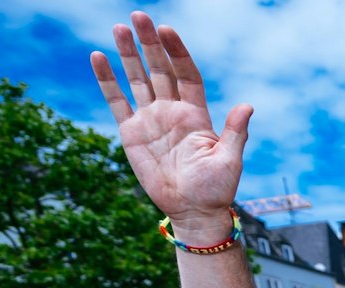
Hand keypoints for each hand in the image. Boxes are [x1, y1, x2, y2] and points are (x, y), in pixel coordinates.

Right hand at [90, 12, 248, 239]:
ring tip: (118, 27)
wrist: (193, 211)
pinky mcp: (131, 133)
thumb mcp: (229, 160)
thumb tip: (247, 106)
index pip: (186, 74)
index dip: (177, 52)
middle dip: (150, 43)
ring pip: (138, 79)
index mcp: (196, 114)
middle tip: (138, 16)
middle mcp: (172, 111)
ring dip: (128, 54)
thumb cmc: (216, 189)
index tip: (167, 30)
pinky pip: (117, 101)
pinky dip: (107, 81)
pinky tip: (98, 57)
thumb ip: (235, 133)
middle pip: (160, 69)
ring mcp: (150, 120)